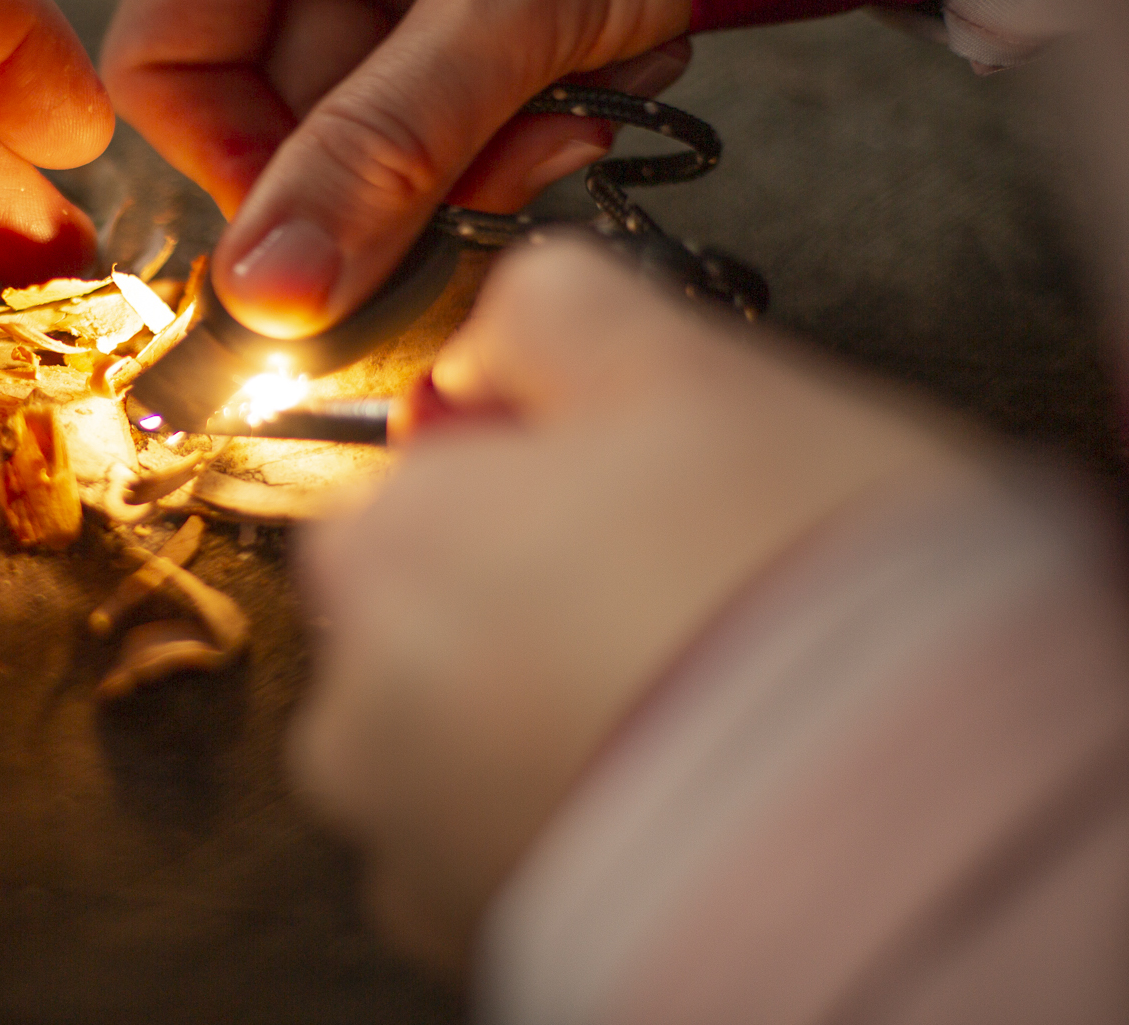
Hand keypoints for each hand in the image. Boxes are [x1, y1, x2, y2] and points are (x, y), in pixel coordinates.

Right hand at [102, 0, 691, 336]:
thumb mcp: (511, 9)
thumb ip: (380, 157)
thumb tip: (268, 294)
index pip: (167, 60)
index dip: (240, 166)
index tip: (340, 233)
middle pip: (282, 102)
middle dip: (406, 160)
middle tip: (523, 162)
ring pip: (372, 114)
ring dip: (483, 141)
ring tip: (584, 95)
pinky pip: (439, 92)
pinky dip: (521, 106)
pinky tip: (599, 62)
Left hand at [288, 238, 970, 976]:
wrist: (894, 833)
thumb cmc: (791, 587)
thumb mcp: (688, 372)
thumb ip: (556, 313)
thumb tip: (501, 327)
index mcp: (383, 548)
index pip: (417, 482)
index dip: (533, 476)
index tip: (642, 494)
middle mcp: (356, 702)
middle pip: (435, 612)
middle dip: (538, 595)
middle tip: (690, 595)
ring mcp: (411, 835)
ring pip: (468, 737)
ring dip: (554, 711)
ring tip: (699, 698)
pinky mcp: (479, 936)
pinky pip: (508, 841)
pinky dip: (577, 807)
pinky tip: (683, 783)